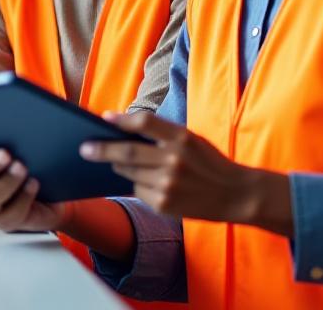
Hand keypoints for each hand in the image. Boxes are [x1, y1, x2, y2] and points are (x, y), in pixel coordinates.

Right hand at [0, 132, 65, 232]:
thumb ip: (1, 143)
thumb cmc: (24, 171)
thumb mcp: (10, 156)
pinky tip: (34, 183)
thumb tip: (7, 122)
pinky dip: (24, 195)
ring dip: (8, 180)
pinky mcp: (4, 224)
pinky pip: (12, 211)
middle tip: (5, 153)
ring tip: (22, 166)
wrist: (44, 202)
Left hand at [80, 111, 293, 236]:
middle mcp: (174, 160)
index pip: (144, 122)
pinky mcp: (165, 203)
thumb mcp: (192, 140)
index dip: (121, 119)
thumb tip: (124, 131)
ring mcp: (168, 184)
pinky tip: (148, 183)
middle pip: (127, 152)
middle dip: (101, 150)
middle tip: (85, 148)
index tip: (104, 118)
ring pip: (129, 173)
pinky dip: (137, 185)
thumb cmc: (210, 163)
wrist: (237, 194)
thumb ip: (164, 135)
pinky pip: (139, 191)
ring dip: (120, 168)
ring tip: (117, 163)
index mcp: (182, 138)